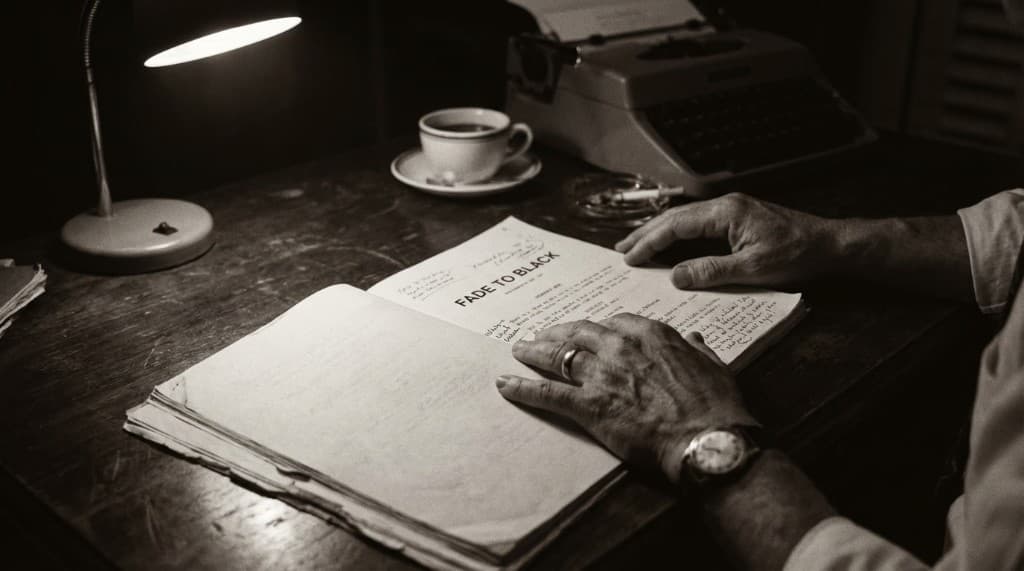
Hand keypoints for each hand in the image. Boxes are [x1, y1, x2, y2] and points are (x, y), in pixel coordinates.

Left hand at [496, 314, 756, 483]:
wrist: (708, 440)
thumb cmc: (716, 407)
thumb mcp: (713, 366)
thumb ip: (697, 349)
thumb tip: (693, 338)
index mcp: (651, 335)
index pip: (615, 323)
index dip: (598, 329)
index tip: (590, 333)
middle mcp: (621, 347)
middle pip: (579, 332)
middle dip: (558, 332)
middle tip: (543, 335)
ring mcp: (602, 375)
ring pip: (558, 355)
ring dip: (535, 352)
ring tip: (519, 350)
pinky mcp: (589, 405)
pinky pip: (547, 392)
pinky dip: (522, 388)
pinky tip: (505, 385)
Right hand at [614, 193, 839, 288]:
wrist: (831, 244)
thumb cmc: (798, 254)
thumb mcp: (753, 269)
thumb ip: (711, 271)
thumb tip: (676, 276)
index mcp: (726, 212)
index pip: (676, 225)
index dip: (650, 242)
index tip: (630, 258)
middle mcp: (725, 206)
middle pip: (675, 218)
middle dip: (646, 233)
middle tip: (621, 250)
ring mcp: (732, 210)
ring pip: (685, 220)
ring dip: (659, 233)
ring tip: (636, 245)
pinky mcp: (738, 219)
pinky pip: (699, 225)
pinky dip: (677, 234)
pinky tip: (669, 244)